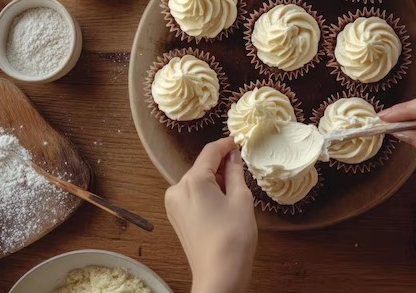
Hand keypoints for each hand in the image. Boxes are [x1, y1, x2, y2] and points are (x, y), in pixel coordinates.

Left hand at [165, 137, 257, 292]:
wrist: (219, 275)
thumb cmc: (233, 236)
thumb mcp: (240, 198)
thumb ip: (235, 172)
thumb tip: (234, 155)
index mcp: (192, 181)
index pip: (210, 152)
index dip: (226, 144)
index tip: (239, 140)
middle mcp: (176, 189)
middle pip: (201, 167)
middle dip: (221, 165)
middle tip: (242, 167)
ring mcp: (173, 205)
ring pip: (197, 182)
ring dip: (214, 180)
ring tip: (235, 189)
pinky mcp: (176, 218)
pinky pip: (192, 196)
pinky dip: (207, 193)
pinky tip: (223, 203)